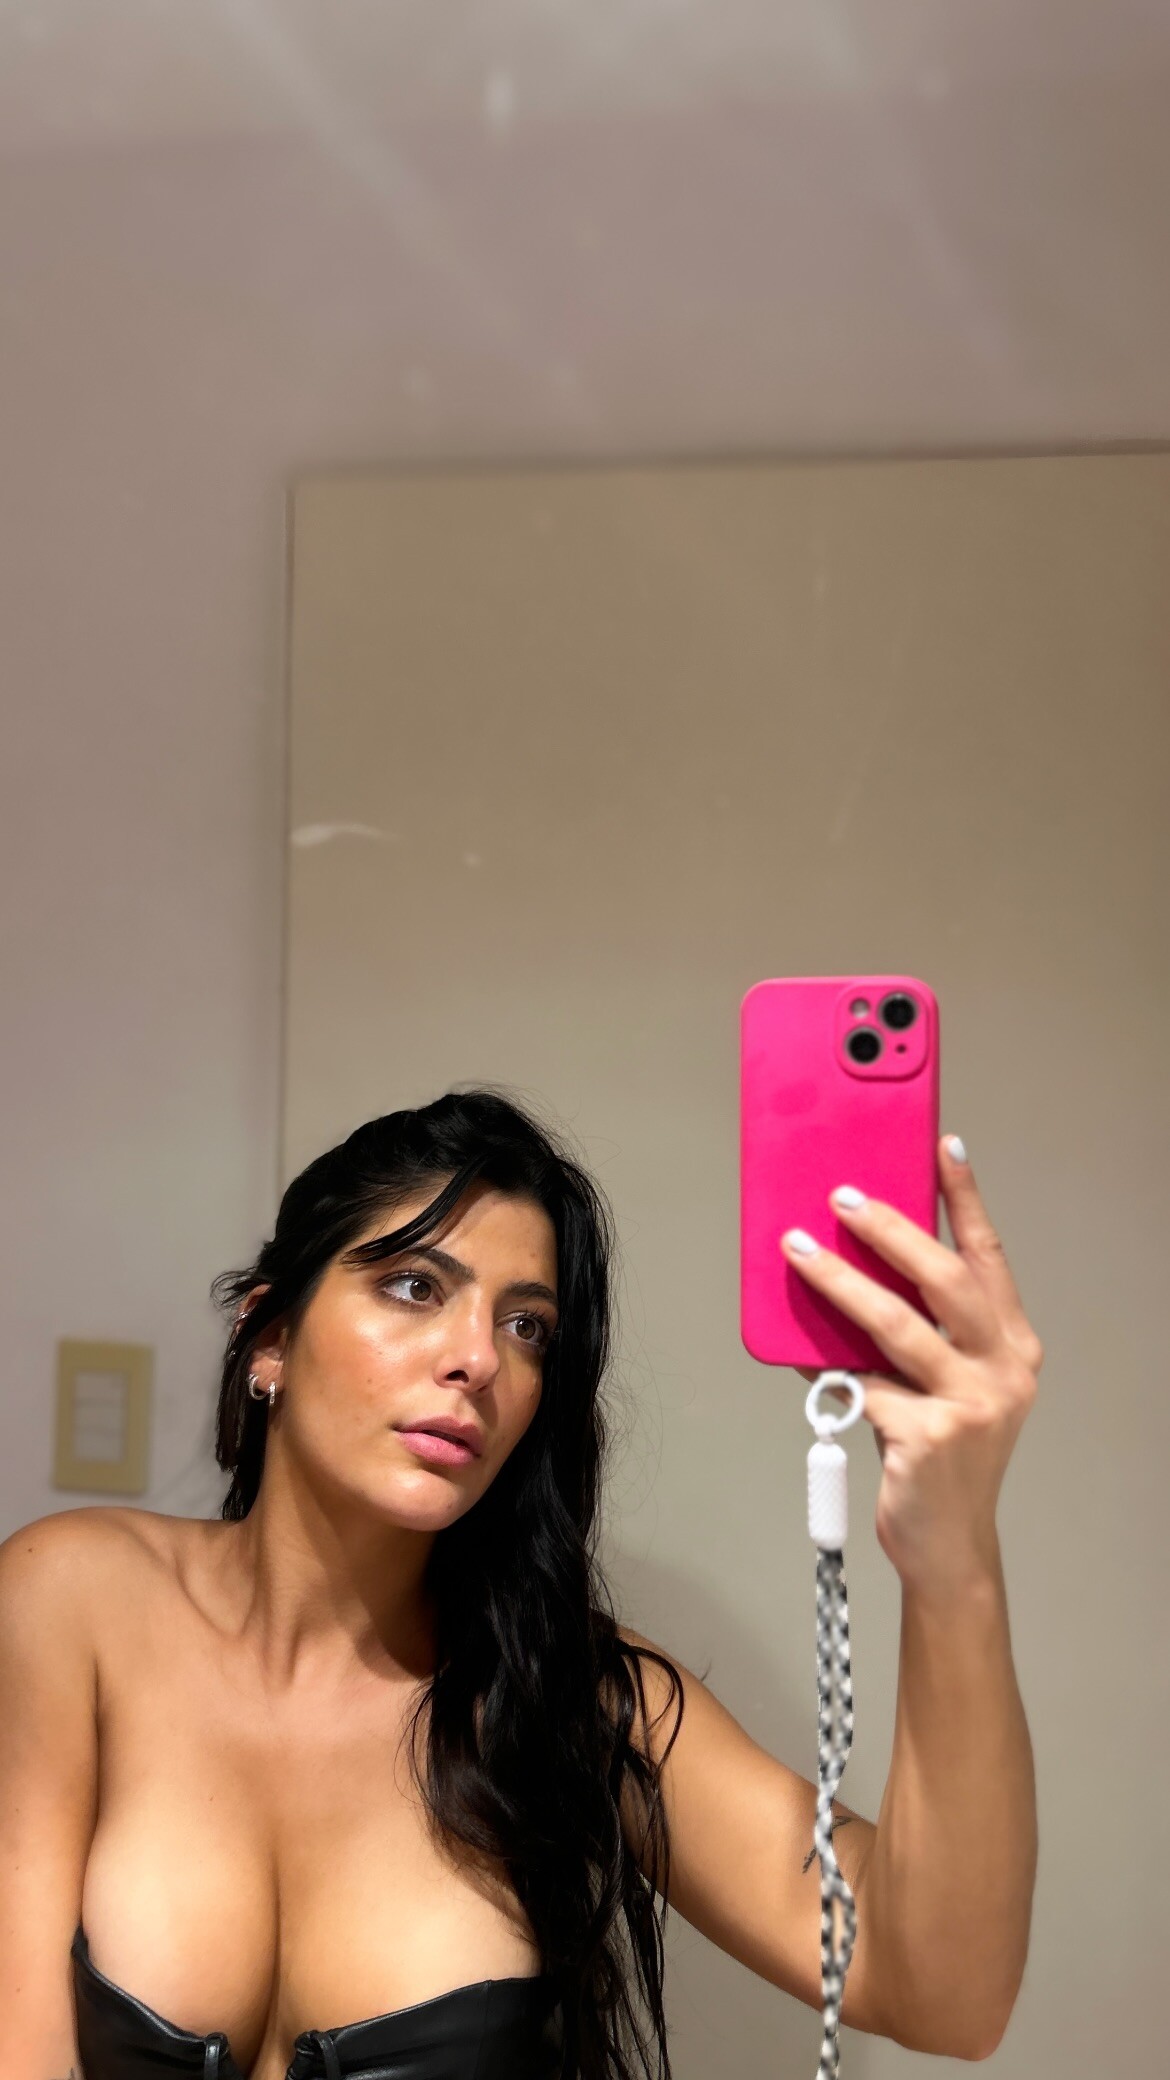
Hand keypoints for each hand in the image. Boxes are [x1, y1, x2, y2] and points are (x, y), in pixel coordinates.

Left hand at [783, 1137, 1043, 1597]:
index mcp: (1013, 1346)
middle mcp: (1004, 1369)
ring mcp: (970, 1405)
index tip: (944, 1146)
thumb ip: (915, 1331)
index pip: (988, 1255)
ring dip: (838, 1281)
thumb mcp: (945, 1384)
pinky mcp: (928, 1437)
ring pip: (894, 1323)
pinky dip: (823, 1357)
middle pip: (944, 1278)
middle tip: (842, 1197)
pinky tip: (793, 1341)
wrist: (947, 1545)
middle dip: (890, 1228)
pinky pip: (860, 1380)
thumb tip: (845, 1264)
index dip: (966, 1199)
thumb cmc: (939, 1455)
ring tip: (798, 1248)